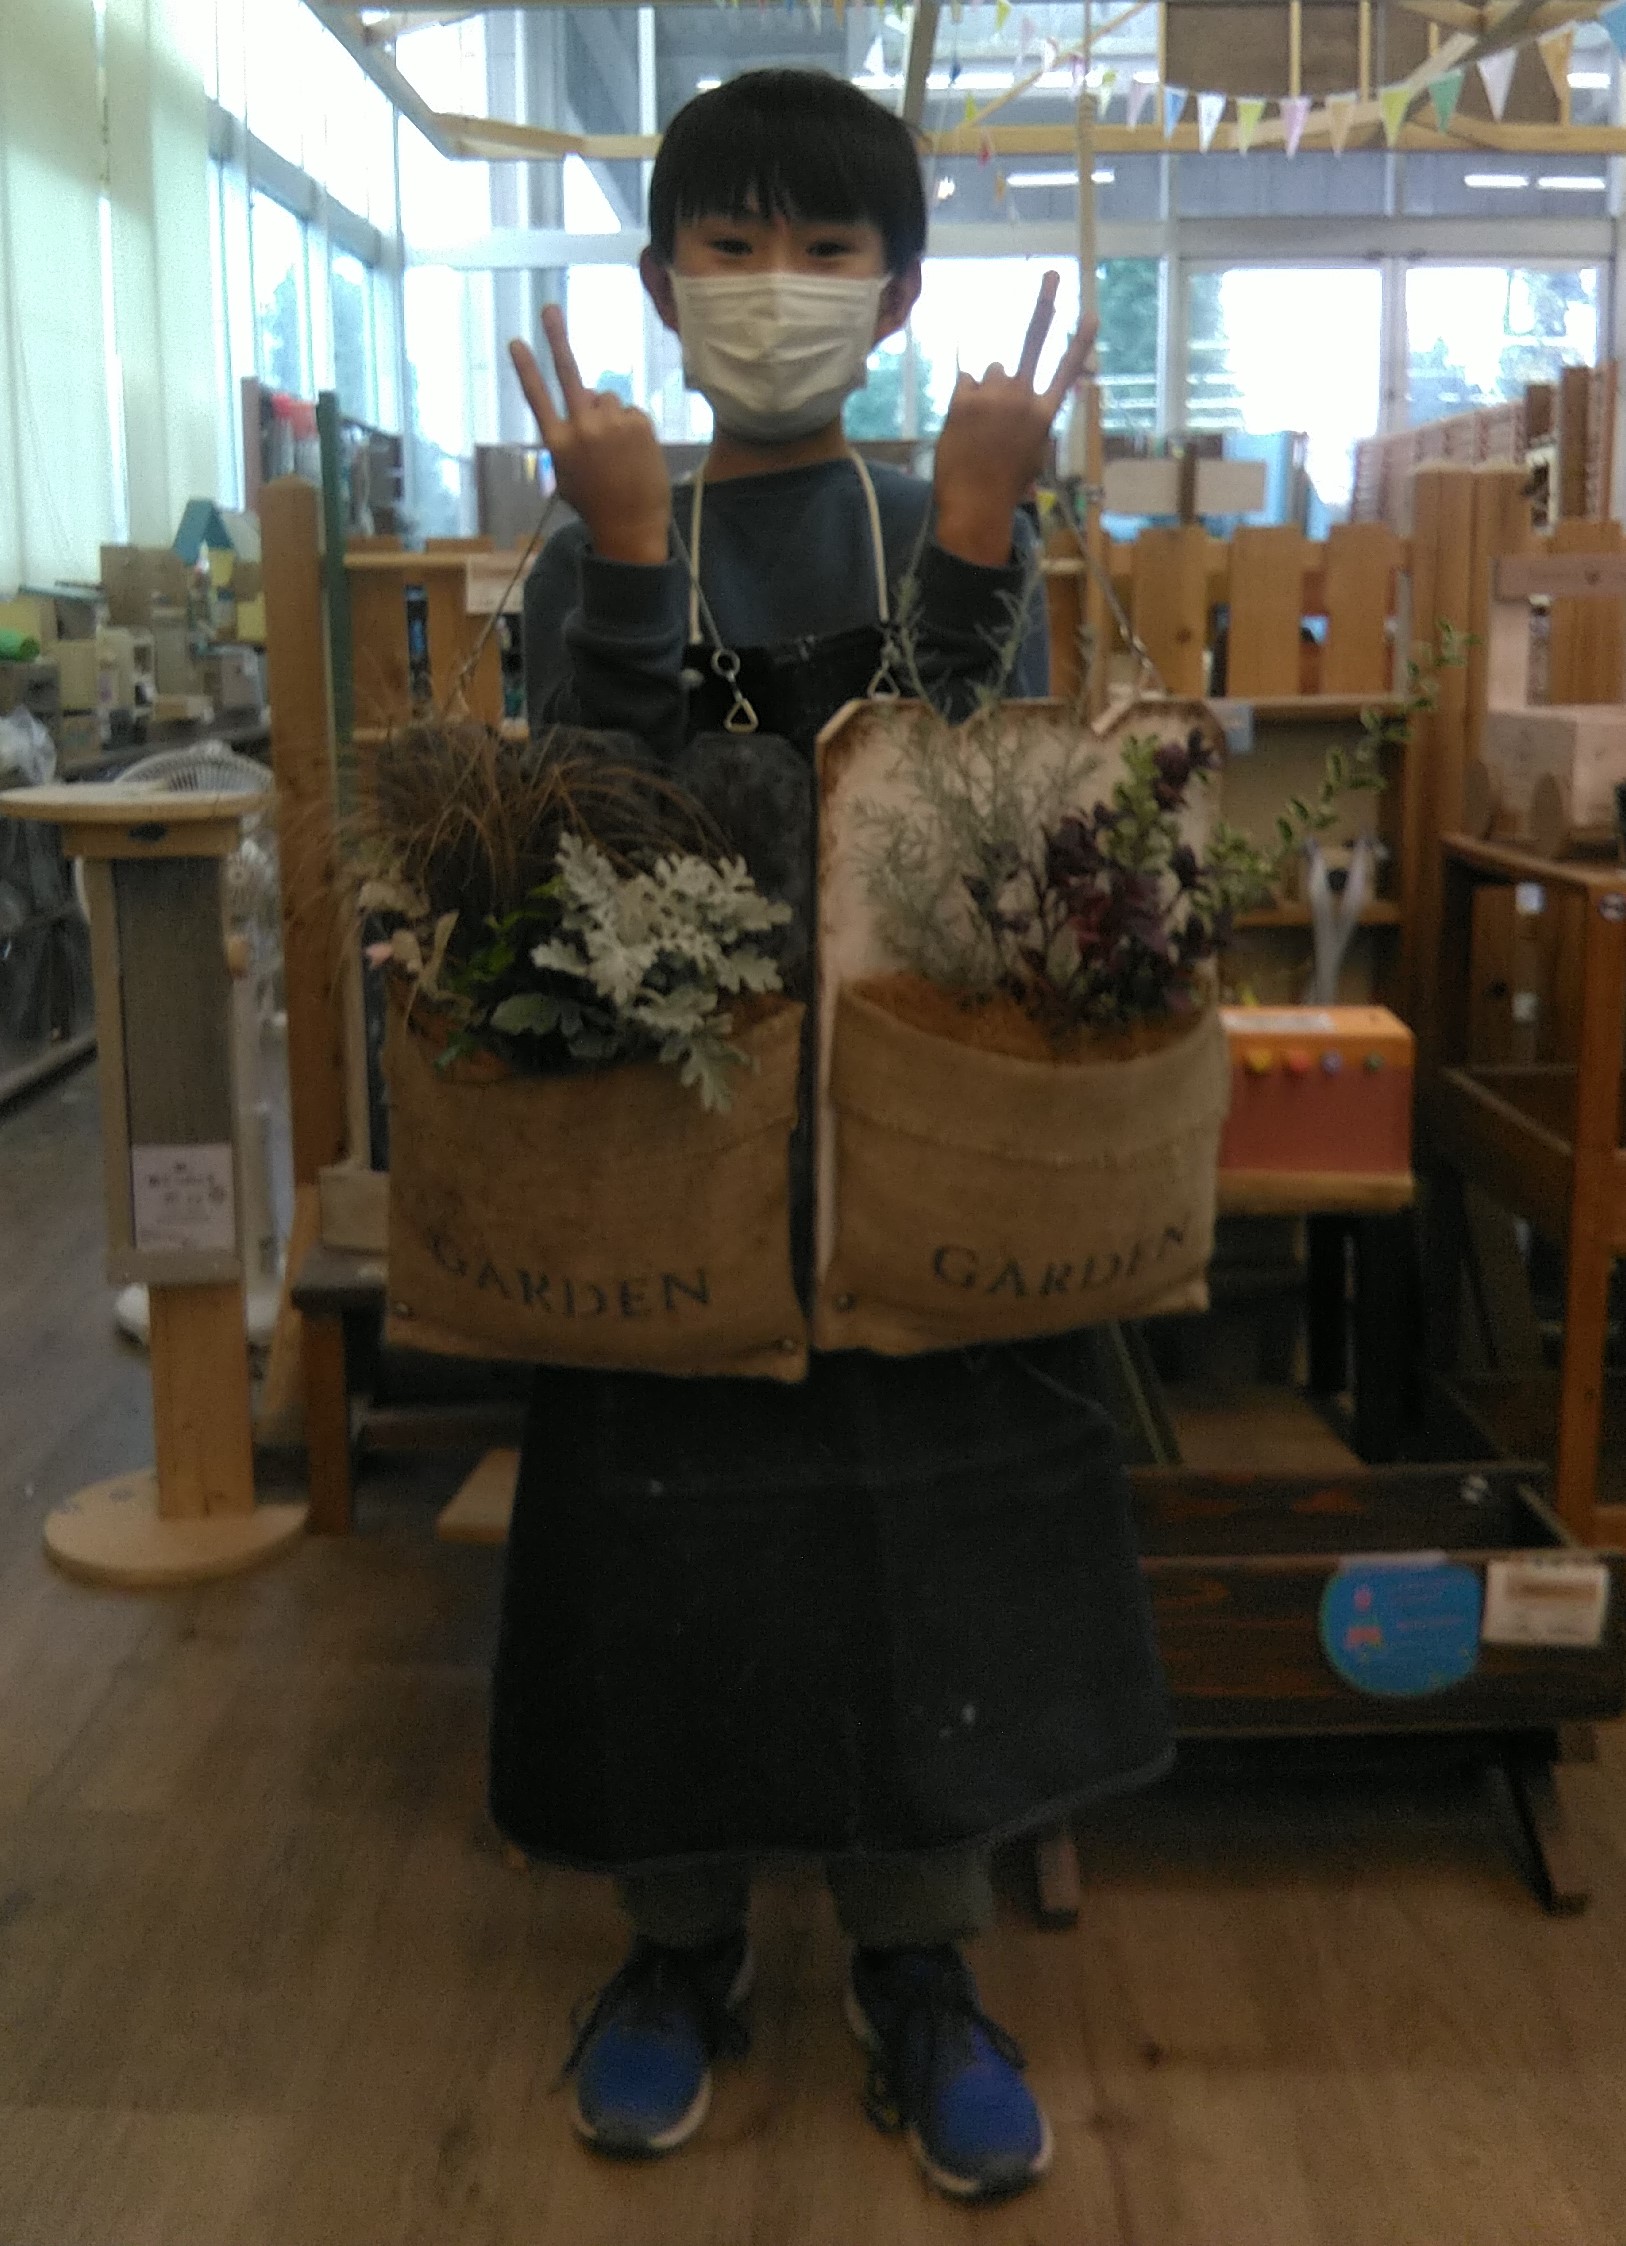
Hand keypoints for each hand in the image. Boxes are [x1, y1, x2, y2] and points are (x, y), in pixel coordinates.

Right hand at [509, 306, 671, 565]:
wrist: (631, 526)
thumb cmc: (596, 505)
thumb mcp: (567, 477)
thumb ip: (568, 439)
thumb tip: (582, 401)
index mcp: (558, 444)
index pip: (537, 398)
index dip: (526, 368)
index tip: (516, 341)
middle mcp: (581, 428)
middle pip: (569, 374)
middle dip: (557, 338)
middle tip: (550, 309)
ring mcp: (611, 424)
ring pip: (607, 398)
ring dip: (609, 414)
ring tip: (616, 449)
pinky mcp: (637, 423)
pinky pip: (630, 411)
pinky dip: (631, 426)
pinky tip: (633, 453)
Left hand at [933, 274, 1095, 567]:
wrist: (974, 504)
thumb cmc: (1004, 484)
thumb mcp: (1033, 454)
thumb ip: (1034, 419)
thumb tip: (1033, 397)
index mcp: (1043, 415)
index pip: (1067, 370)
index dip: (1079, 341)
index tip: (1091, 312)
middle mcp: (1022, 398)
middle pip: (1033, 343)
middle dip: (1045, 305)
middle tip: (1052, 275)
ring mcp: (992, 395)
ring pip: (991, 371)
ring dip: (988, 389)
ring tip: (982, 424)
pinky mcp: (964, 398)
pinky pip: (966, 382)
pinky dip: (965, 398)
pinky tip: (966, 424)